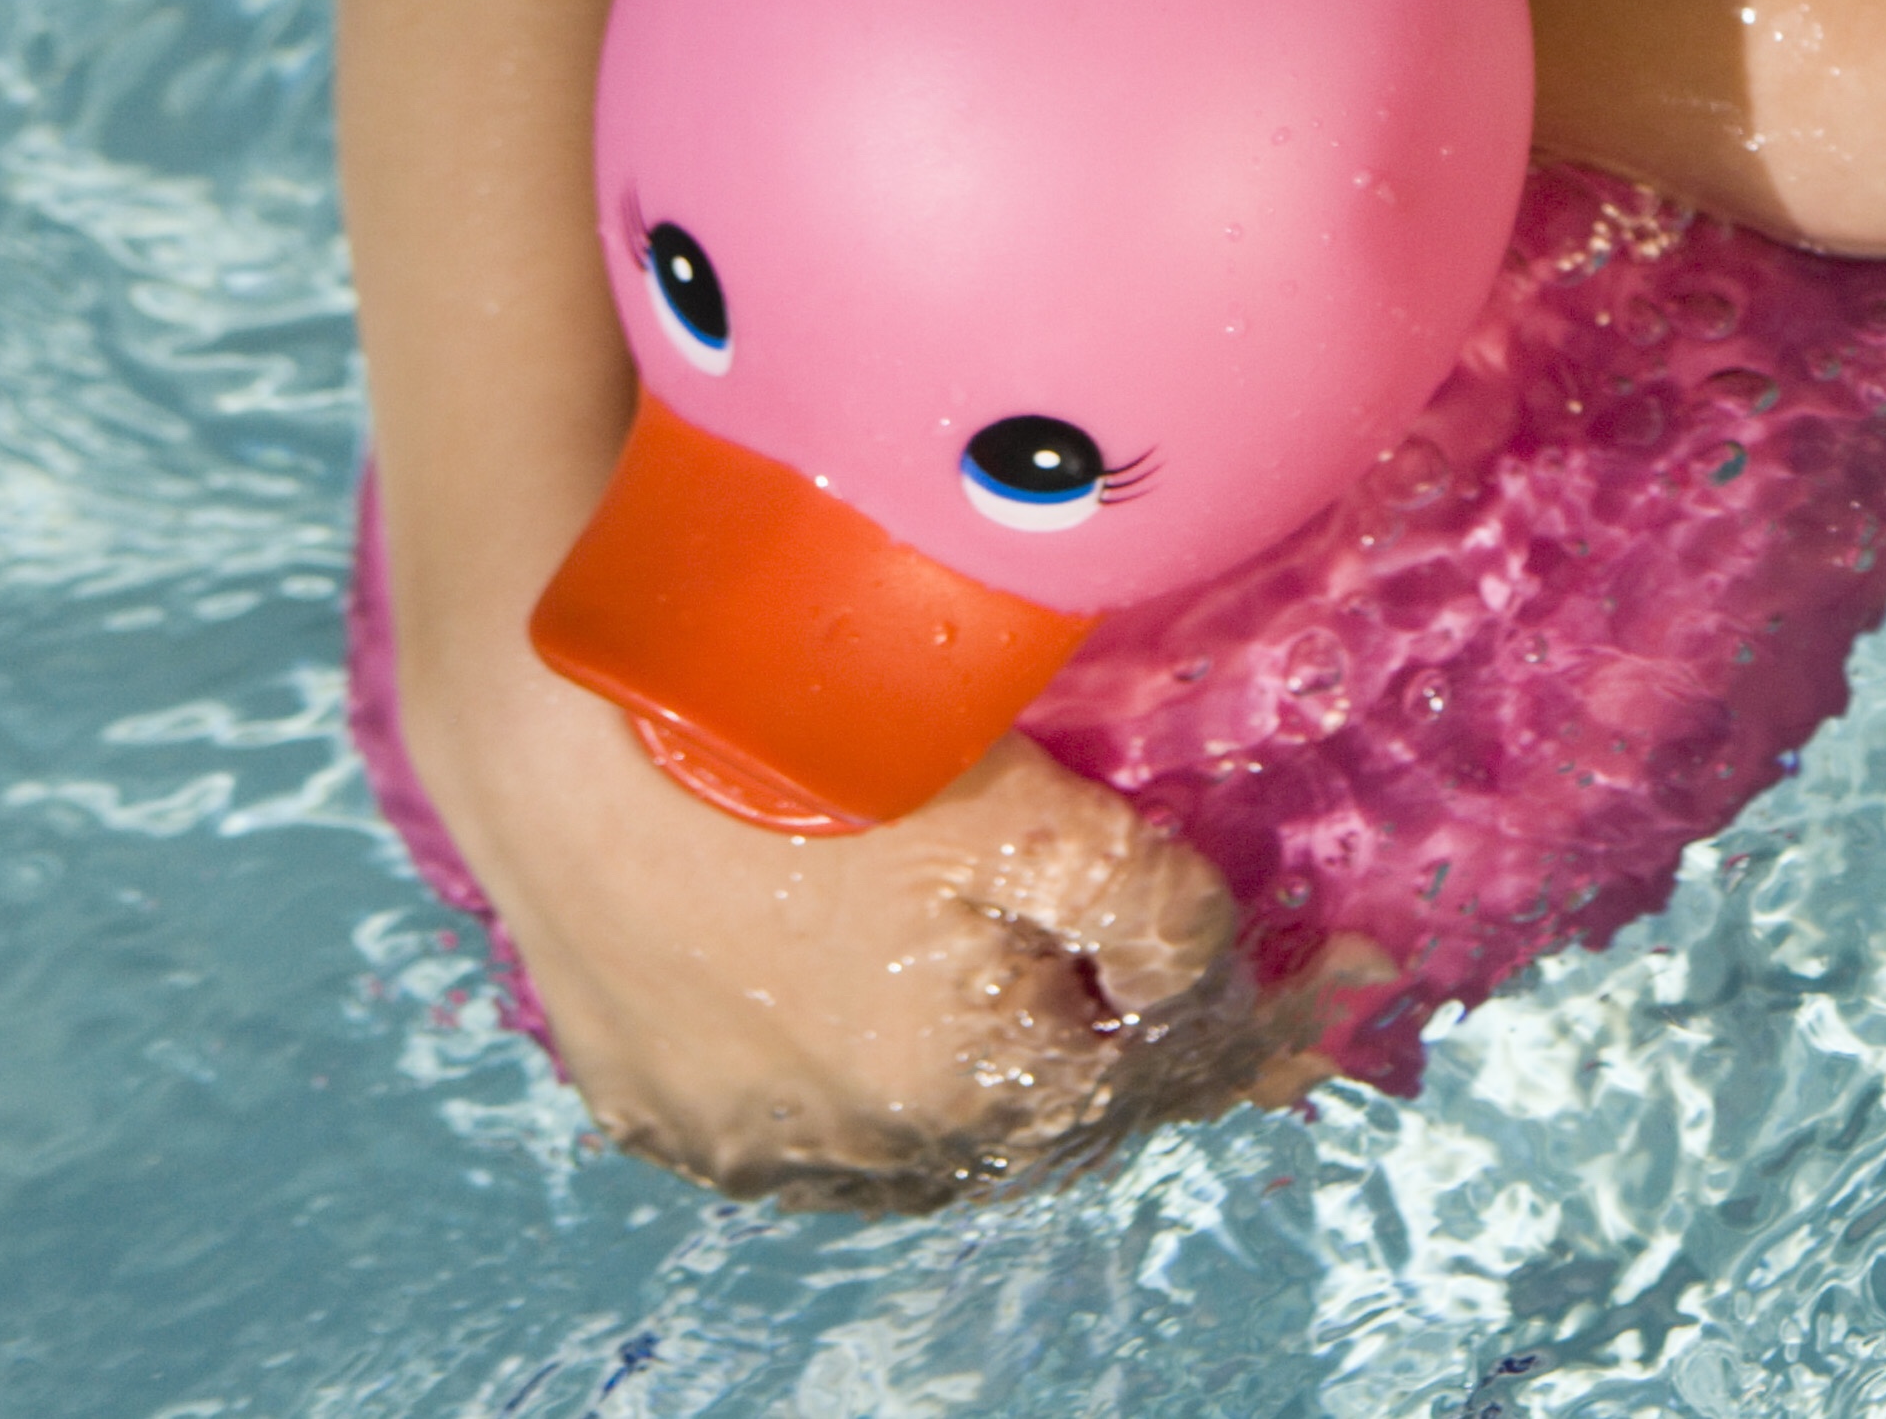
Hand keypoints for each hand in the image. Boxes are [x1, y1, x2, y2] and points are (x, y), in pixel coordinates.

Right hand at [404, 633, 1315, 1207]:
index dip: (1231, 1028)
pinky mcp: (645, 1100)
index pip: (1141, 1086)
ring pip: (902, 1138)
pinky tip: (864, 1010)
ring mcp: (735, 1135)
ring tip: (1015, 996)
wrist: (571, 737)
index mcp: (965, 1093)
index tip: (1315, 983)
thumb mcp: (1038, 823)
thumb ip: (1154, 920)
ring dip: (972, 1082)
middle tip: (1151, 979)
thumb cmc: (819, 763)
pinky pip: (782, 1118)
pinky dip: (844, 1078)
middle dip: (1099, 1054)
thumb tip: (1208, 986)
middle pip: (1022, 1120)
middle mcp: (850, 1148)